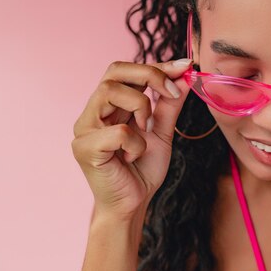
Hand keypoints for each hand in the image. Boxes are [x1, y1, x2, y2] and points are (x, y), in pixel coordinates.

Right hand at [71, 58, 192, 219]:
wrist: (132, 205)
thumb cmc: (142, 170)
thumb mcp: (162, 132)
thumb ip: (169, 105)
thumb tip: (184, 76)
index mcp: (109, 106)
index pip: (126, 71)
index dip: (156, 65)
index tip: (186, 65)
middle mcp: (92, 112)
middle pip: (113, 71)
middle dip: (149, 75)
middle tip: (171, 92)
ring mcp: (84, 128)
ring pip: (110, 92)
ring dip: (140, 108)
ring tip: (146, 131)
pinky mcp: (84, 148)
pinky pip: (117, 131)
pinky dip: (135, 142)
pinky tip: (132, 157)